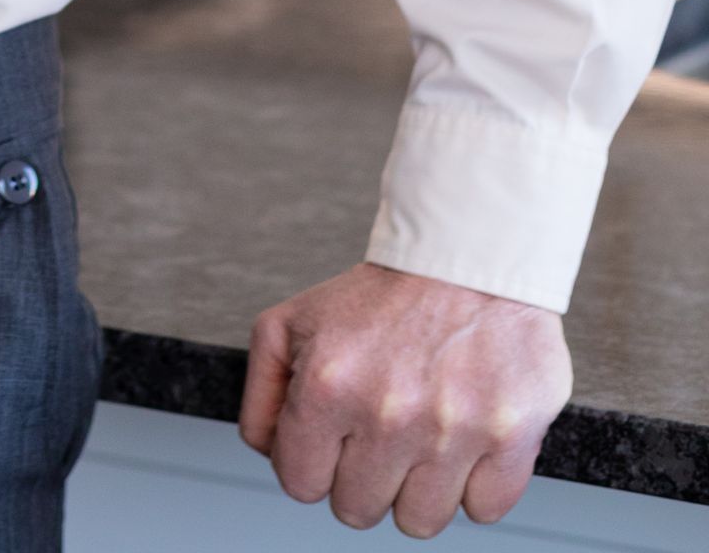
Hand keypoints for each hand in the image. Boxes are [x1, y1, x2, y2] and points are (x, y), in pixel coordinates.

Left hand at [239, 261, 570, 535]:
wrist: (469, 254)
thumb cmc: (385, 294)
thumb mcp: (293, 321)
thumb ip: (264, 392)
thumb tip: (269, 451)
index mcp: (330, 385)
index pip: (301, 484)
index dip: (313, 464)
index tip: (331, 441)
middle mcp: (390, 414)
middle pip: (357, 510)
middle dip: (361, 477)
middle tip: (377, 434)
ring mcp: (454, 430)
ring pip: (419, 521)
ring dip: (416, 488)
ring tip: (420, 436)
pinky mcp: (511, 436)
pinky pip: (483, 510)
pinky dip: (474, 485)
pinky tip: (462, 438)